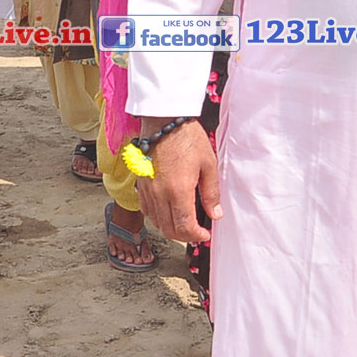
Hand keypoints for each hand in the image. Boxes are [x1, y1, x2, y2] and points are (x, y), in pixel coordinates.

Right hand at [135, 119, 221, 243]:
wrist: (164, 119)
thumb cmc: (187, 138)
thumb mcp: (208, 164)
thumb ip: (211, 193)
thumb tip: (215, 214)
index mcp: (178, 191)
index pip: (184, 227)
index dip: (196, 236)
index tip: (204, 234)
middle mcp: (159, 194)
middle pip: (168, 229)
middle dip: (184, 235)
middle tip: (196, 231)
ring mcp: (147, 189)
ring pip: (156, 222)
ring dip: (170, 227)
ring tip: (184, 221)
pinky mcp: (140, 183)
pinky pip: (146, 209)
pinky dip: (157, 216)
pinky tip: (168, 209)